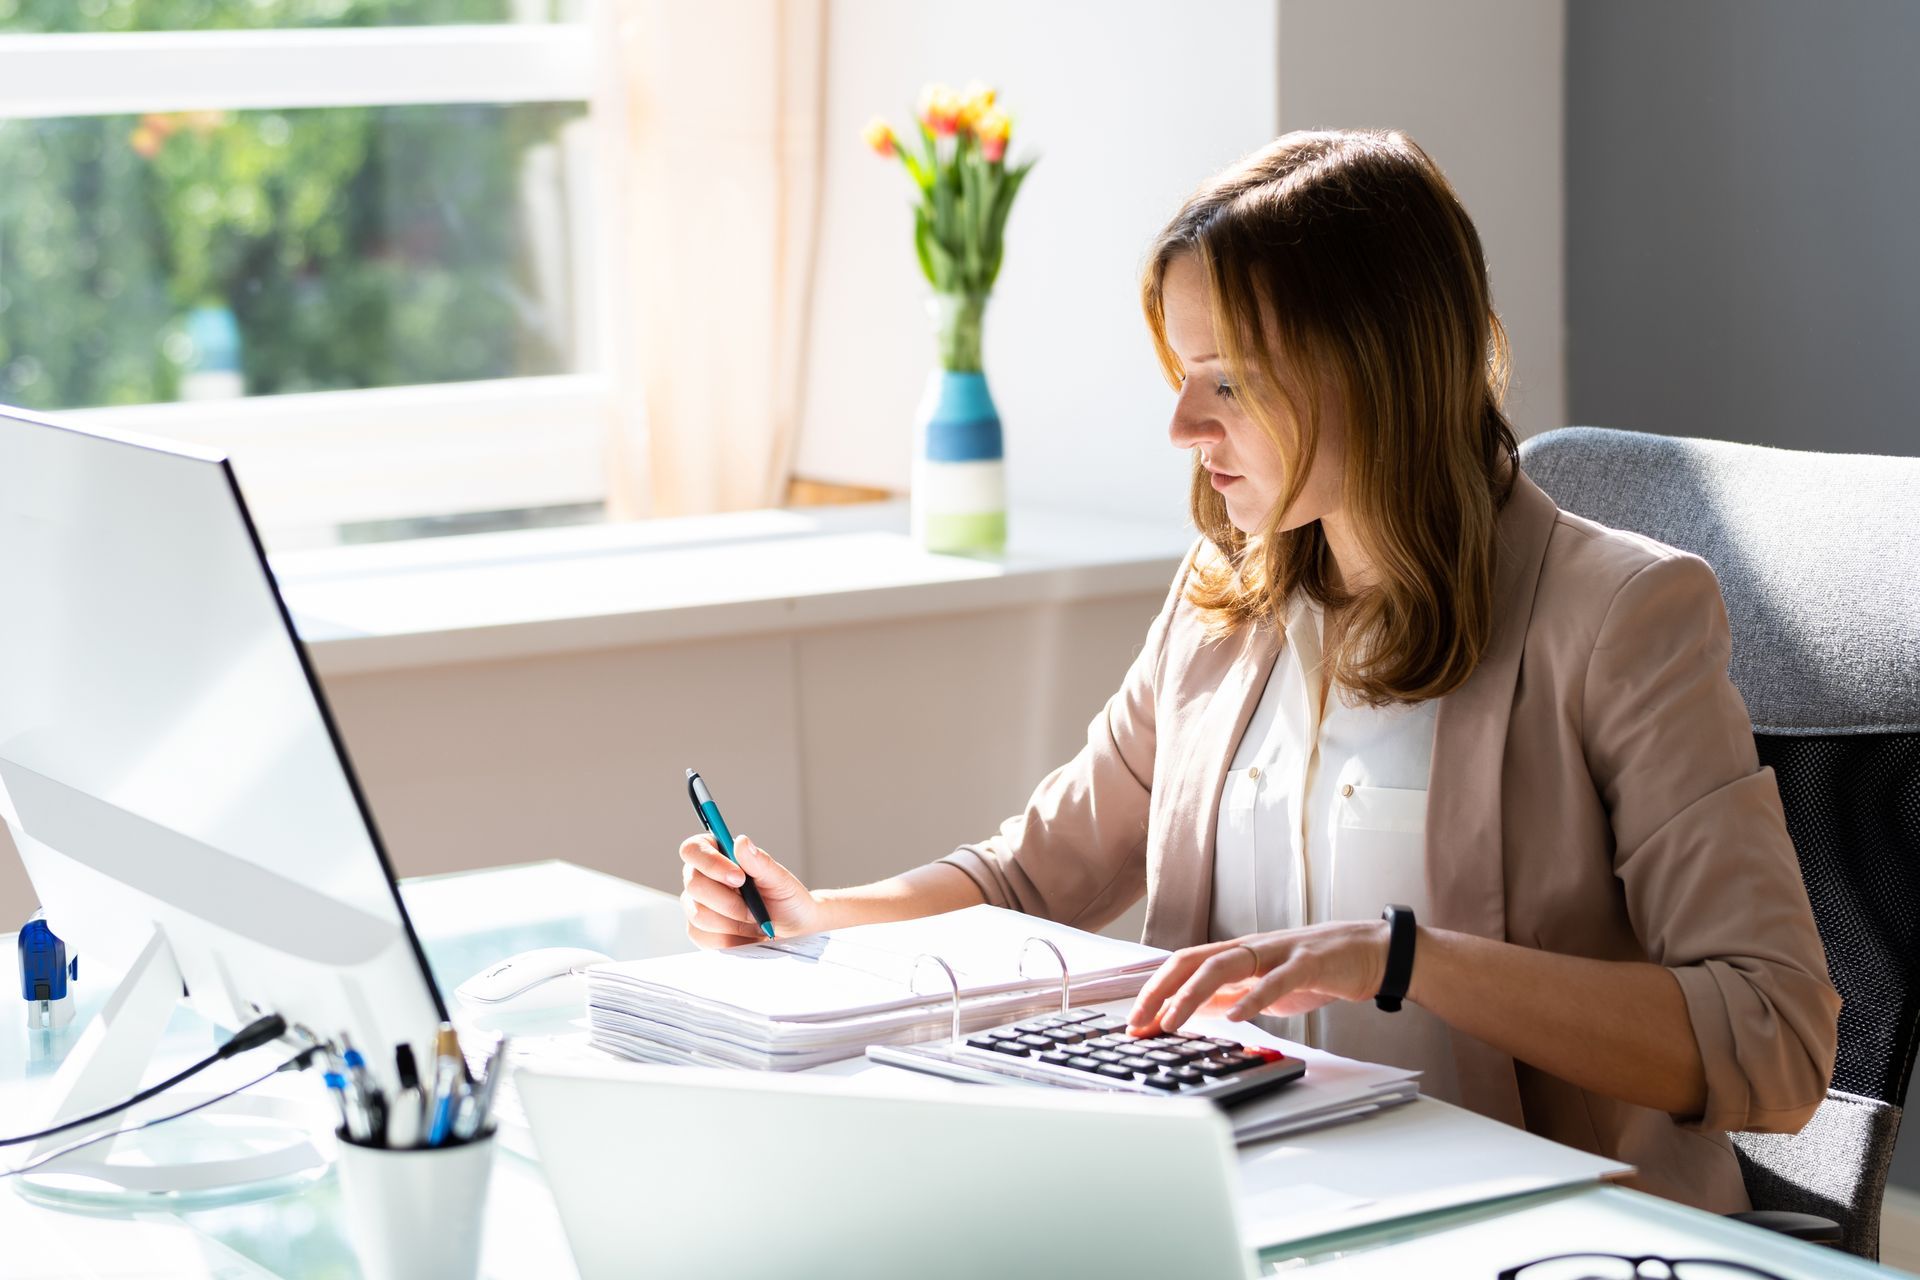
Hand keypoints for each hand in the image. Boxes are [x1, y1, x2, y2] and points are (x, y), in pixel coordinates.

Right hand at [678, 832, 824, 947]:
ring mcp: (696, 905)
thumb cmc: (787, 902)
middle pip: (694, 884)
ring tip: (752, 920)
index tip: (739, 877)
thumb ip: (760, 862)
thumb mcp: (781, 881)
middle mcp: (702, 877)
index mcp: (718, 854)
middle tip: (753, 908)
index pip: (693, 849)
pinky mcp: (698, 931)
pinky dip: (729, 938)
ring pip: (698, 914)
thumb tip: (741, 841)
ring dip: (732, 922)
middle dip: (728, 901)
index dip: (710, 862)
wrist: (793, 933)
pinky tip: (744, 934)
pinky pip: (702, 936)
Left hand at [1126, 920, 1391, 1034]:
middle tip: (1139, 1022)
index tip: (1134, 1021)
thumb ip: (1234, 995)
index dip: (1155, 989)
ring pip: (1224, 966)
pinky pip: (1277, 980)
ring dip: (1192, 995)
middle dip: (1160, 991)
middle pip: (1192, 961)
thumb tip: (1197, 1010)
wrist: (1372, 953)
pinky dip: (1255, 998)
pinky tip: (1239, 1017)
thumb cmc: (1319, 970)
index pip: (1184, 965)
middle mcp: (1251, 948)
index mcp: (1238, 955)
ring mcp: (1278, 953)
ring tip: (1172, 1022)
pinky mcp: (1308, 963)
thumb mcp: (1266, 986)